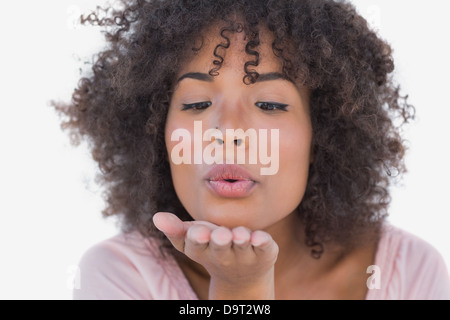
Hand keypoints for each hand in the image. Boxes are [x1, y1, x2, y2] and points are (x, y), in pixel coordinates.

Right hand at [152, 212, 278, 298]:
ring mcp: (246, 255)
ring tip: (239, 236)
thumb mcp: (192, 240)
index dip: (197, 238)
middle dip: (219, 242)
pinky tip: (261, 237)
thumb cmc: (212, 248)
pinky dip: (263, 243)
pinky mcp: (265, 253)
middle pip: (220, 248)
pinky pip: (265, 248)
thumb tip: (156, 217)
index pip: (196, 245)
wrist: (243, 276)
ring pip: (243, 247)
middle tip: (220, 235)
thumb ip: (175, 229)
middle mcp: (224, 255)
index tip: (197, 232)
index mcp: (204, 250)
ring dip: (241, 241)